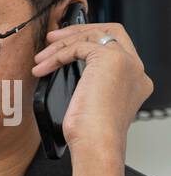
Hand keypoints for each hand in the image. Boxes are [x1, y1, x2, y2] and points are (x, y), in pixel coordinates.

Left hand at [31, 22, 153, 160]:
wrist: (97, 144)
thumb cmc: (90, 134)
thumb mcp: (91, 104)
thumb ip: (90, 83)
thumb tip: (63, 70)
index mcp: (136, 80)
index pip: (118, 46)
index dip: (92, 39)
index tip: (67, 43)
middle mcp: (136, 68)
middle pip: (110, 32)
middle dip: (79, 31)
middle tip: (52, 38)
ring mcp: (127, 62)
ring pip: (93, 35)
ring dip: (62, 43)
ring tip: (40, 57)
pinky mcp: (111, 59)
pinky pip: (79, 46)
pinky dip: (57, 55)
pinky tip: (42, 68)